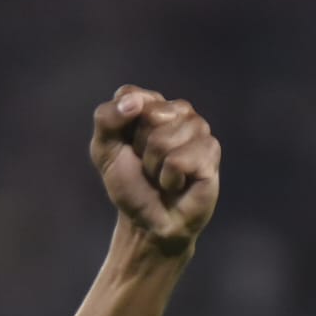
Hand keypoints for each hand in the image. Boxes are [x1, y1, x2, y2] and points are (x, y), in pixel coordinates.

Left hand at [91, 85, 220, 254]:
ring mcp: (199, 129)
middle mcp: (178, 110)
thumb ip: (107, 119)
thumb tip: (134, 102)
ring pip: (164, 139)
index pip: (129, 95)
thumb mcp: (104, 150)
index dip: (119, 127)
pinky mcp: (211, 151)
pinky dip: (168, 179)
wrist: (148, 219)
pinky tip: (176, 184)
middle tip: (145, 164)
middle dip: (138, 148)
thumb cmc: (129, 183)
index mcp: (151, 104)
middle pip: (149, 115)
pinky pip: (178, 160)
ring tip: (161, 175)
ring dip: (153, 167)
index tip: (124, 146)